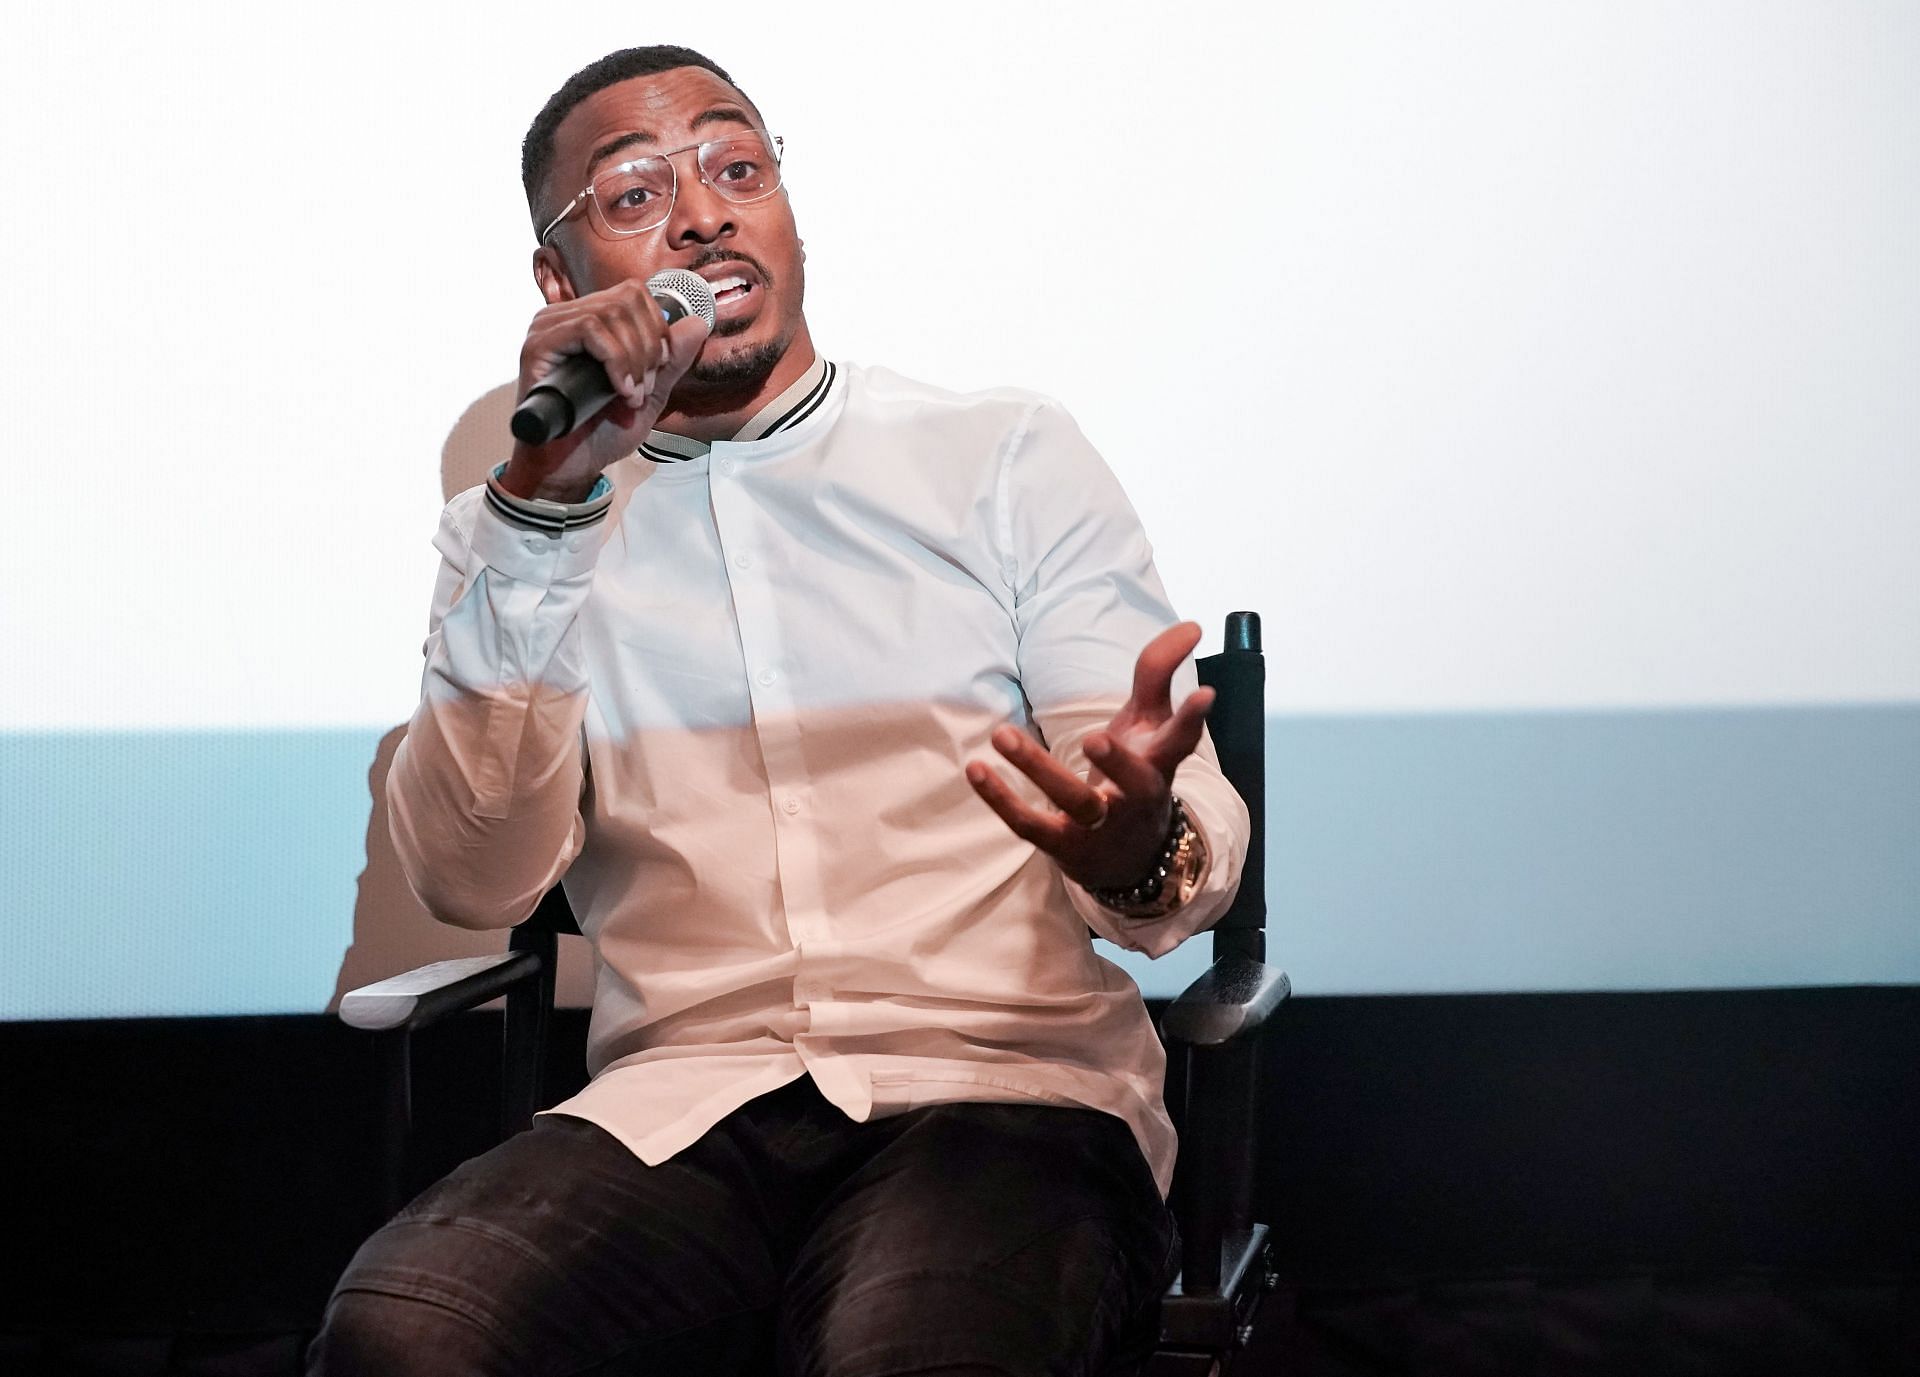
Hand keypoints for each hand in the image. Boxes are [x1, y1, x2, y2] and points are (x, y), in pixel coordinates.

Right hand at [500, 280, 710, 502]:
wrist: (569, 467)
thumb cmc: (600, 433)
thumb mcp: (648, 394)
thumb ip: (671, 362)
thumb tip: (697, 324)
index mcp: (589, 320)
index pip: (634, 294)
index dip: (658, 329)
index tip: (658, 370)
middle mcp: (566, 317)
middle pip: (627, 299)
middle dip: (649, 347)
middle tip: (643, 388)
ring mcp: (549, 327)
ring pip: (611, 313)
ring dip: (633, 359)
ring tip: (630, 395)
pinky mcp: (538, 344)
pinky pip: (589, 329)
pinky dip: (615, 360)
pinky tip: (619, 390)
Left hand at [965, 621, 1214, 890]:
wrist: (1131, 860)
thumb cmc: (1137, 774)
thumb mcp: (1149, 725)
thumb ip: (1158, 674)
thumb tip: (1191, 625)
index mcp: (1160, 764)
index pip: (1182, 739)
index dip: (1194, 717)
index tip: (1205, 692)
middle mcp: (1135, 797)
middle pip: (1133, 783)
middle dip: (1117, 762)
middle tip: (1095, 737)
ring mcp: (1100, 826)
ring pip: (1075, 801)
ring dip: (1039, 770)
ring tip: (1002, 734)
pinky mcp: (1063, 845)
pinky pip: (1029, 824)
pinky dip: (1001, 799)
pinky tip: (978, 768)